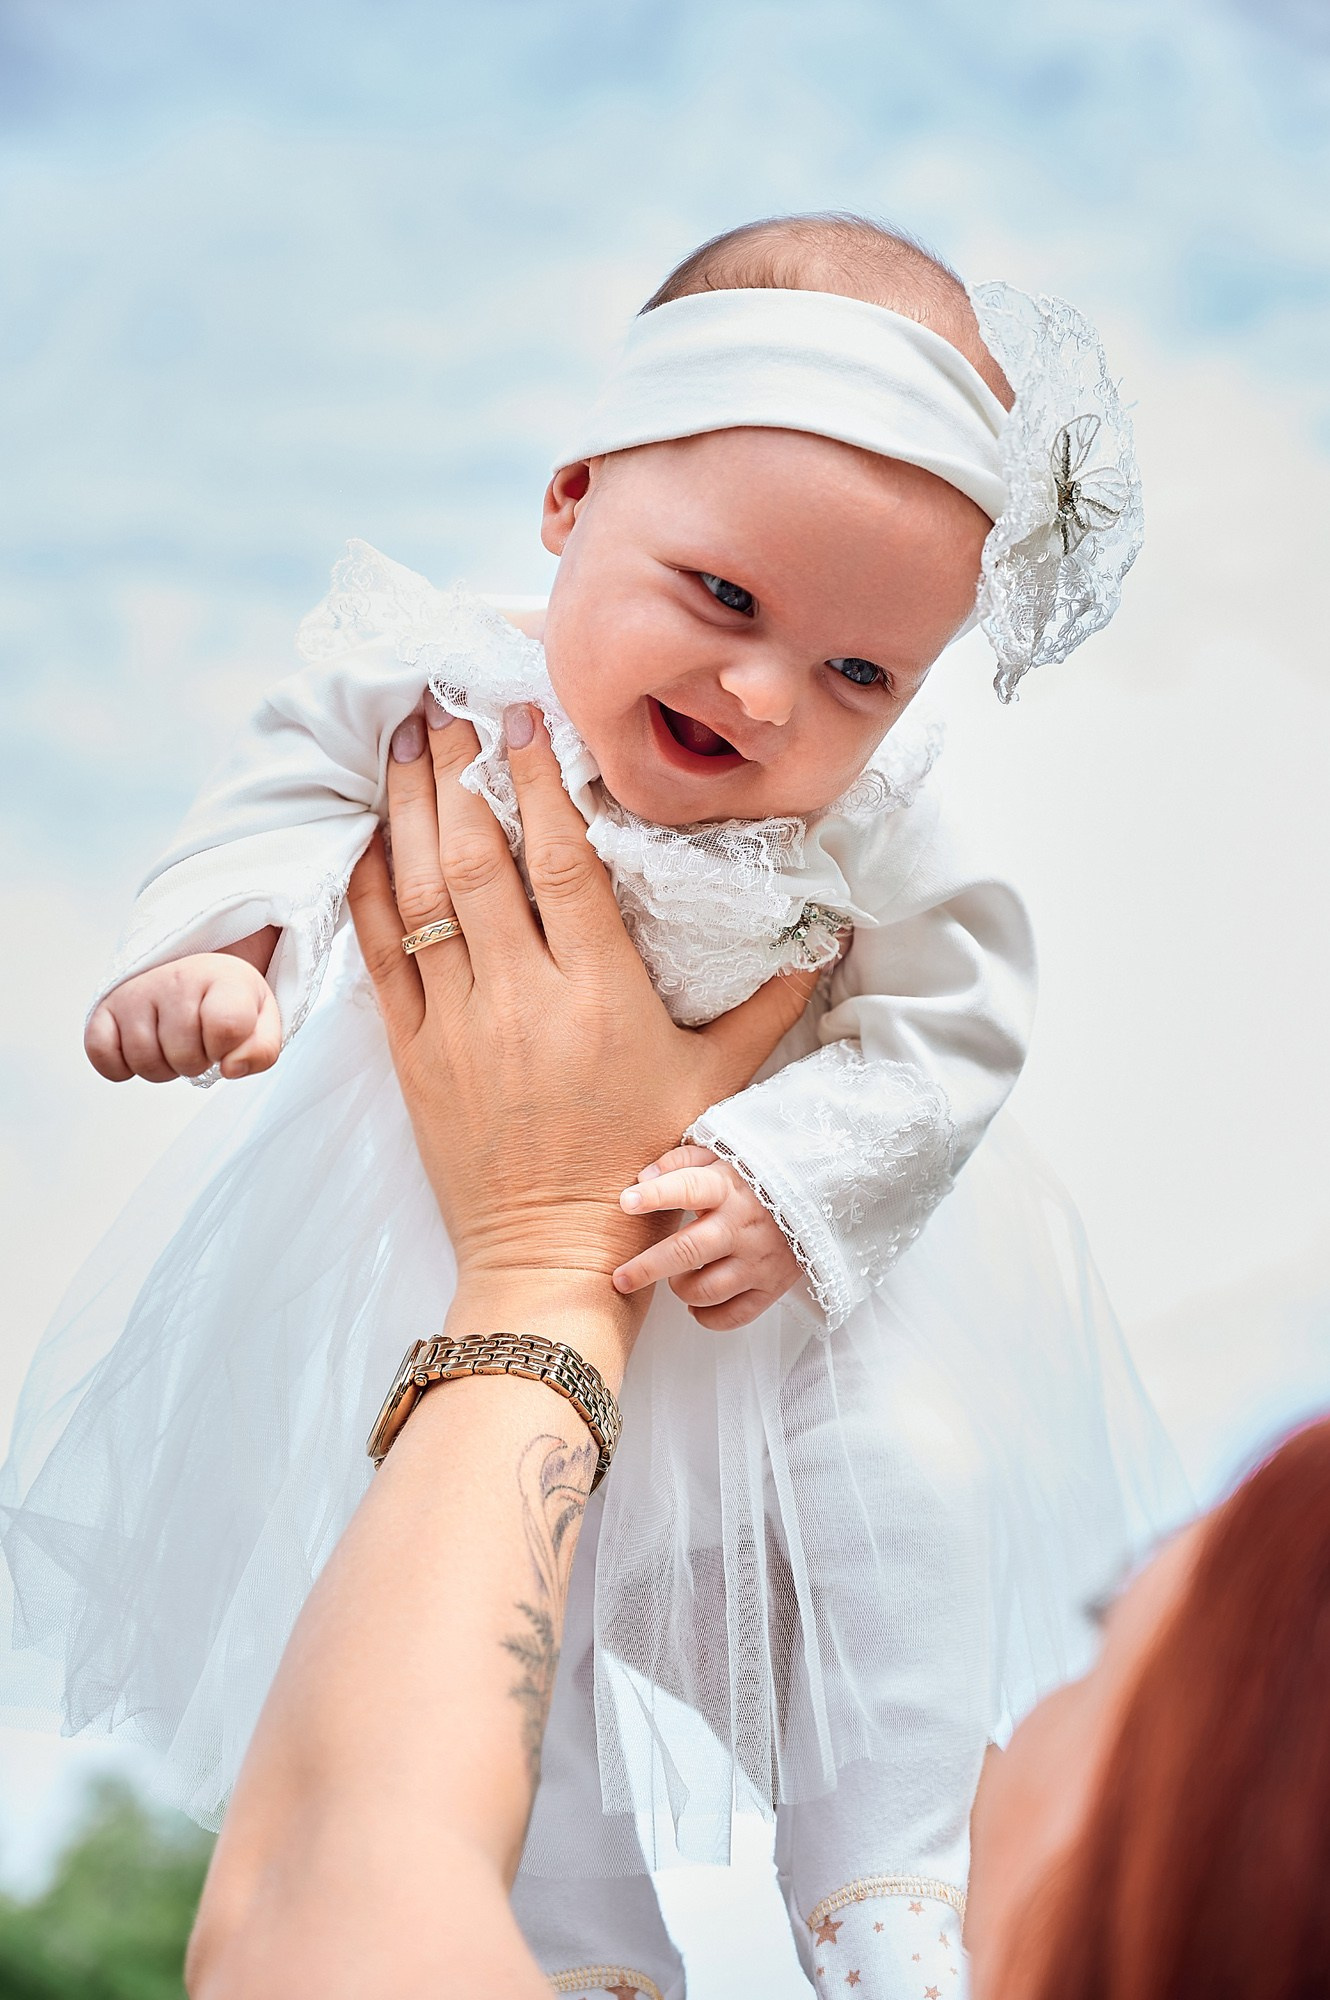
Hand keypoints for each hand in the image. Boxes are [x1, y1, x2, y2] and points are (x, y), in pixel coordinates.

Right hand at [84, 951, 281, 1082]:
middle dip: (196, 1063)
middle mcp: (176, 978)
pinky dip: (119, 1066)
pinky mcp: (106, 1007)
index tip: (229, 1040)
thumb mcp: (262, 1021)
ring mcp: (137, 991)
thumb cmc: (227, 1002)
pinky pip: (101, 1055)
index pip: (227, 1026)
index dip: (230, 1049)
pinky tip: (142, 1049)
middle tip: (199, 1042)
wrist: (193, 973)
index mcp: (223, 978)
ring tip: (173, 1044)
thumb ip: (261, 1050)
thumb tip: (231, 1068)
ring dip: (163, 1068)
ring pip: (145, 1062)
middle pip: (185, 1056)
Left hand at [346, 702, 819, 1366]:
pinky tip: (370, 839)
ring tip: (403, 745)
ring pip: (423, 894)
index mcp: (599, 991)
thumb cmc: (642, 1167)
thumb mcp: (718, 1082)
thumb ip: (772, 1004)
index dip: (539, 778)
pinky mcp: (412, 1055)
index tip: (524, 716)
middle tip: (446, 706)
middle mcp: (522, 995)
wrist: (551, 1258)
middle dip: (459, 771)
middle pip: (480, 858)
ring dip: (408, 812)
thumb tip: (826, 936)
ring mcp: (458, 1023)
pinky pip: (381, 957)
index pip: (563, 858)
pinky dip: (371, 892)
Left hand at [613, 1143, 801, 1328]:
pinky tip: (697, 1303)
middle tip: (621, 1278)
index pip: (687, 1189)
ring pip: (705, 1290)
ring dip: (681, 1289)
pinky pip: (732, 1316)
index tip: (625, 1203)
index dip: (654, 1196)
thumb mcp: (722, 1155)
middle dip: (646, 1268)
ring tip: (678, 1278)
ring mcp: (759, 1260)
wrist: (816, 1194)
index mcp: (728, 1187)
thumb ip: (680, 1162)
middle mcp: (742, 1226)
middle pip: (686, 1252)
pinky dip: (706, 1316)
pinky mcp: (772, 1287)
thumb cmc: (756, 1176)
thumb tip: (641, 1180)